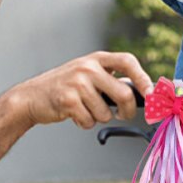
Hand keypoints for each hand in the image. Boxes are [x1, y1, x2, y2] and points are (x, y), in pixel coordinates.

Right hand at [9, 51, 152, 129]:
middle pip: (123, 94)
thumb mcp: (87, 74)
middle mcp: (87, 67)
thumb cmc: (66, 88)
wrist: (31, 97)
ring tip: (85, 110)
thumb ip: (110, 80)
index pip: (127, 61)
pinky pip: (89, 121)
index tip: (151, 93)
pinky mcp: (67, 100)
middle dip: (128, 111)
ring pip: (106, 113)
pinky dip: (85, 123)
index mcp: (96, 59)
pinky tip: (74, 114)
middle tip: (124, 116)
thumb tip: (143, 94)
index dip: (143, 78)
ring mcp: (77, 83)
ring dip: (99, 118)